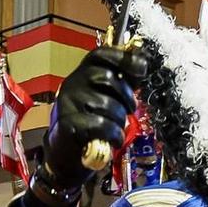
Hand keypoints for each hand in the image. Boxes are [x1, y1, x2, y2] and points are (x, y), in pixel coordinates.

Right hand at [37, 45, 151, 197]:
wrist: (66, 151)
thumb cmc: (91, 121)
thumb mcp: (104, 96)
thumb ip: (120, 81)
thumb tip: (141, 62)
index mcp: (82, 72)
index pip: (101, 55)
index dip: (124, 58)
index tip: (141, 68)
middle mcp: (72, 83)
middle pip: (107, 78)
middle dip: (126, 96)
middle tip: (130, 109)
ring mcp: (68, 103)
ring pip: (106, 104)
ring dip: (120, 120)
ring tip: (118, 128)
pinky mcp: (68, 123)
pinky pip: (101, 125)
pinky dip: (114, 134)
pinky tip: (114, 139)